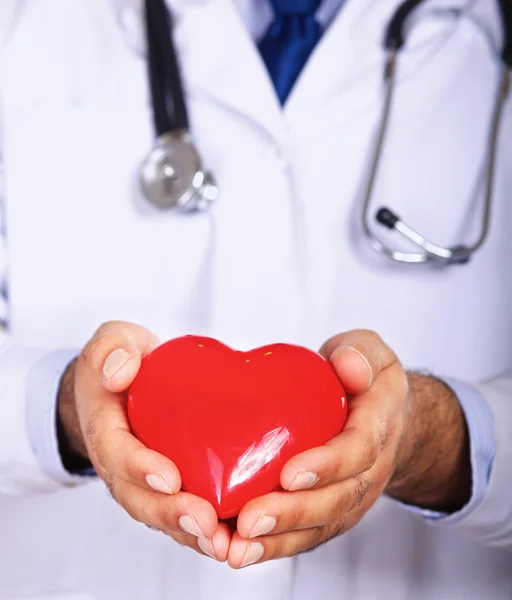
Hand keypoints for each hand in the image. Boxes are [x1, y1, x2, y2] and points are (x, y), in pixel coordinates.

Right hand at [57, 321, 230, 561]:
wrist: (121, 383)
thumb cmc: (122, 364)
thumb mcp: (112, 342)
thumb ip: (112, 348)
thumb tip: (121, 370)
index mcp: (105, 429)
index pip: (116, 454)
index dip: (140, 468)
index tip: (169, 478)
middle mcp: (120, 465)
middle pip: (140, 499)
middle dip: (172, 515)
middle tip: (205, 524)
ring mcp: (143, 481)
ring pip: (163, 515)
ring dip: (192, 533)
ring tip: (224, 544)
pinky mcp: (168, 485)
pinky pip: (183, 512)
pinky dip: (206, 530)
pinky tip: (236, 540)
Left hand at [229, 330, 470, 567]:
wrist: (381, 414)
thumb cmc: (364, 379)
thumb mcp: (369, 352)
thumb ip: (362, 353)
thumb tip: (349, 367)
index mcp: (379, 426)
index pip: (359, 451)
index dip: (328, 465)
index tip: (289, 473)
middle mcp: (369, 471)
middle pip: (336, 501)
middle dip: (292, 514)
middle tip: (250, 521)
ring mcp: (350, 496)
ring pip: (319, 526)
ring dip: (277, 541)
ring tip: (236, 547)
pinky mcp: (329, 509)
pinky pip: (305, 533)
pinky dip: (273, 546)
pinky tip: (236, 550)